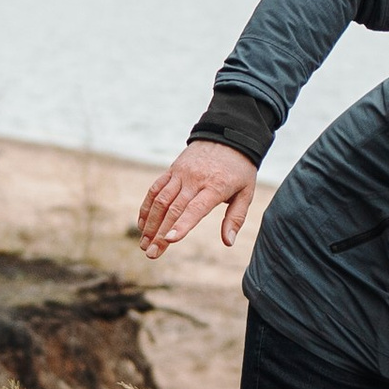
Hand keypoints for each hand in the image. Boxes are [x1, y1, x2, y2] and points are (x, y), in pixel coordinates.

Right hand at [136, 140, 258, 259]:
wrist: (228, 135)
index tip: (169, 240)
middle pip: (173, 209)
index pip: (195, 208)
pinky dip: (146, 207)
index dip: (182, 225)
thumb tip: (228, 242)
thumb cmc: (239, 169)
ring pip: (160, 200)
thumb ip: (236, 218)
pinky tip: (141, 225)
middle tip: (151, 254)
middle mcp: (194, 180)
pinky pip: (155, 189)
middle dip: (160, 233)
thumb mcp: (246, 192)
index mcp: (215, 186)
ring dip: (149, 224)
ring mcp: (180, 174)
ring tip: (144, 244)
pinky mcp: (172, 170)